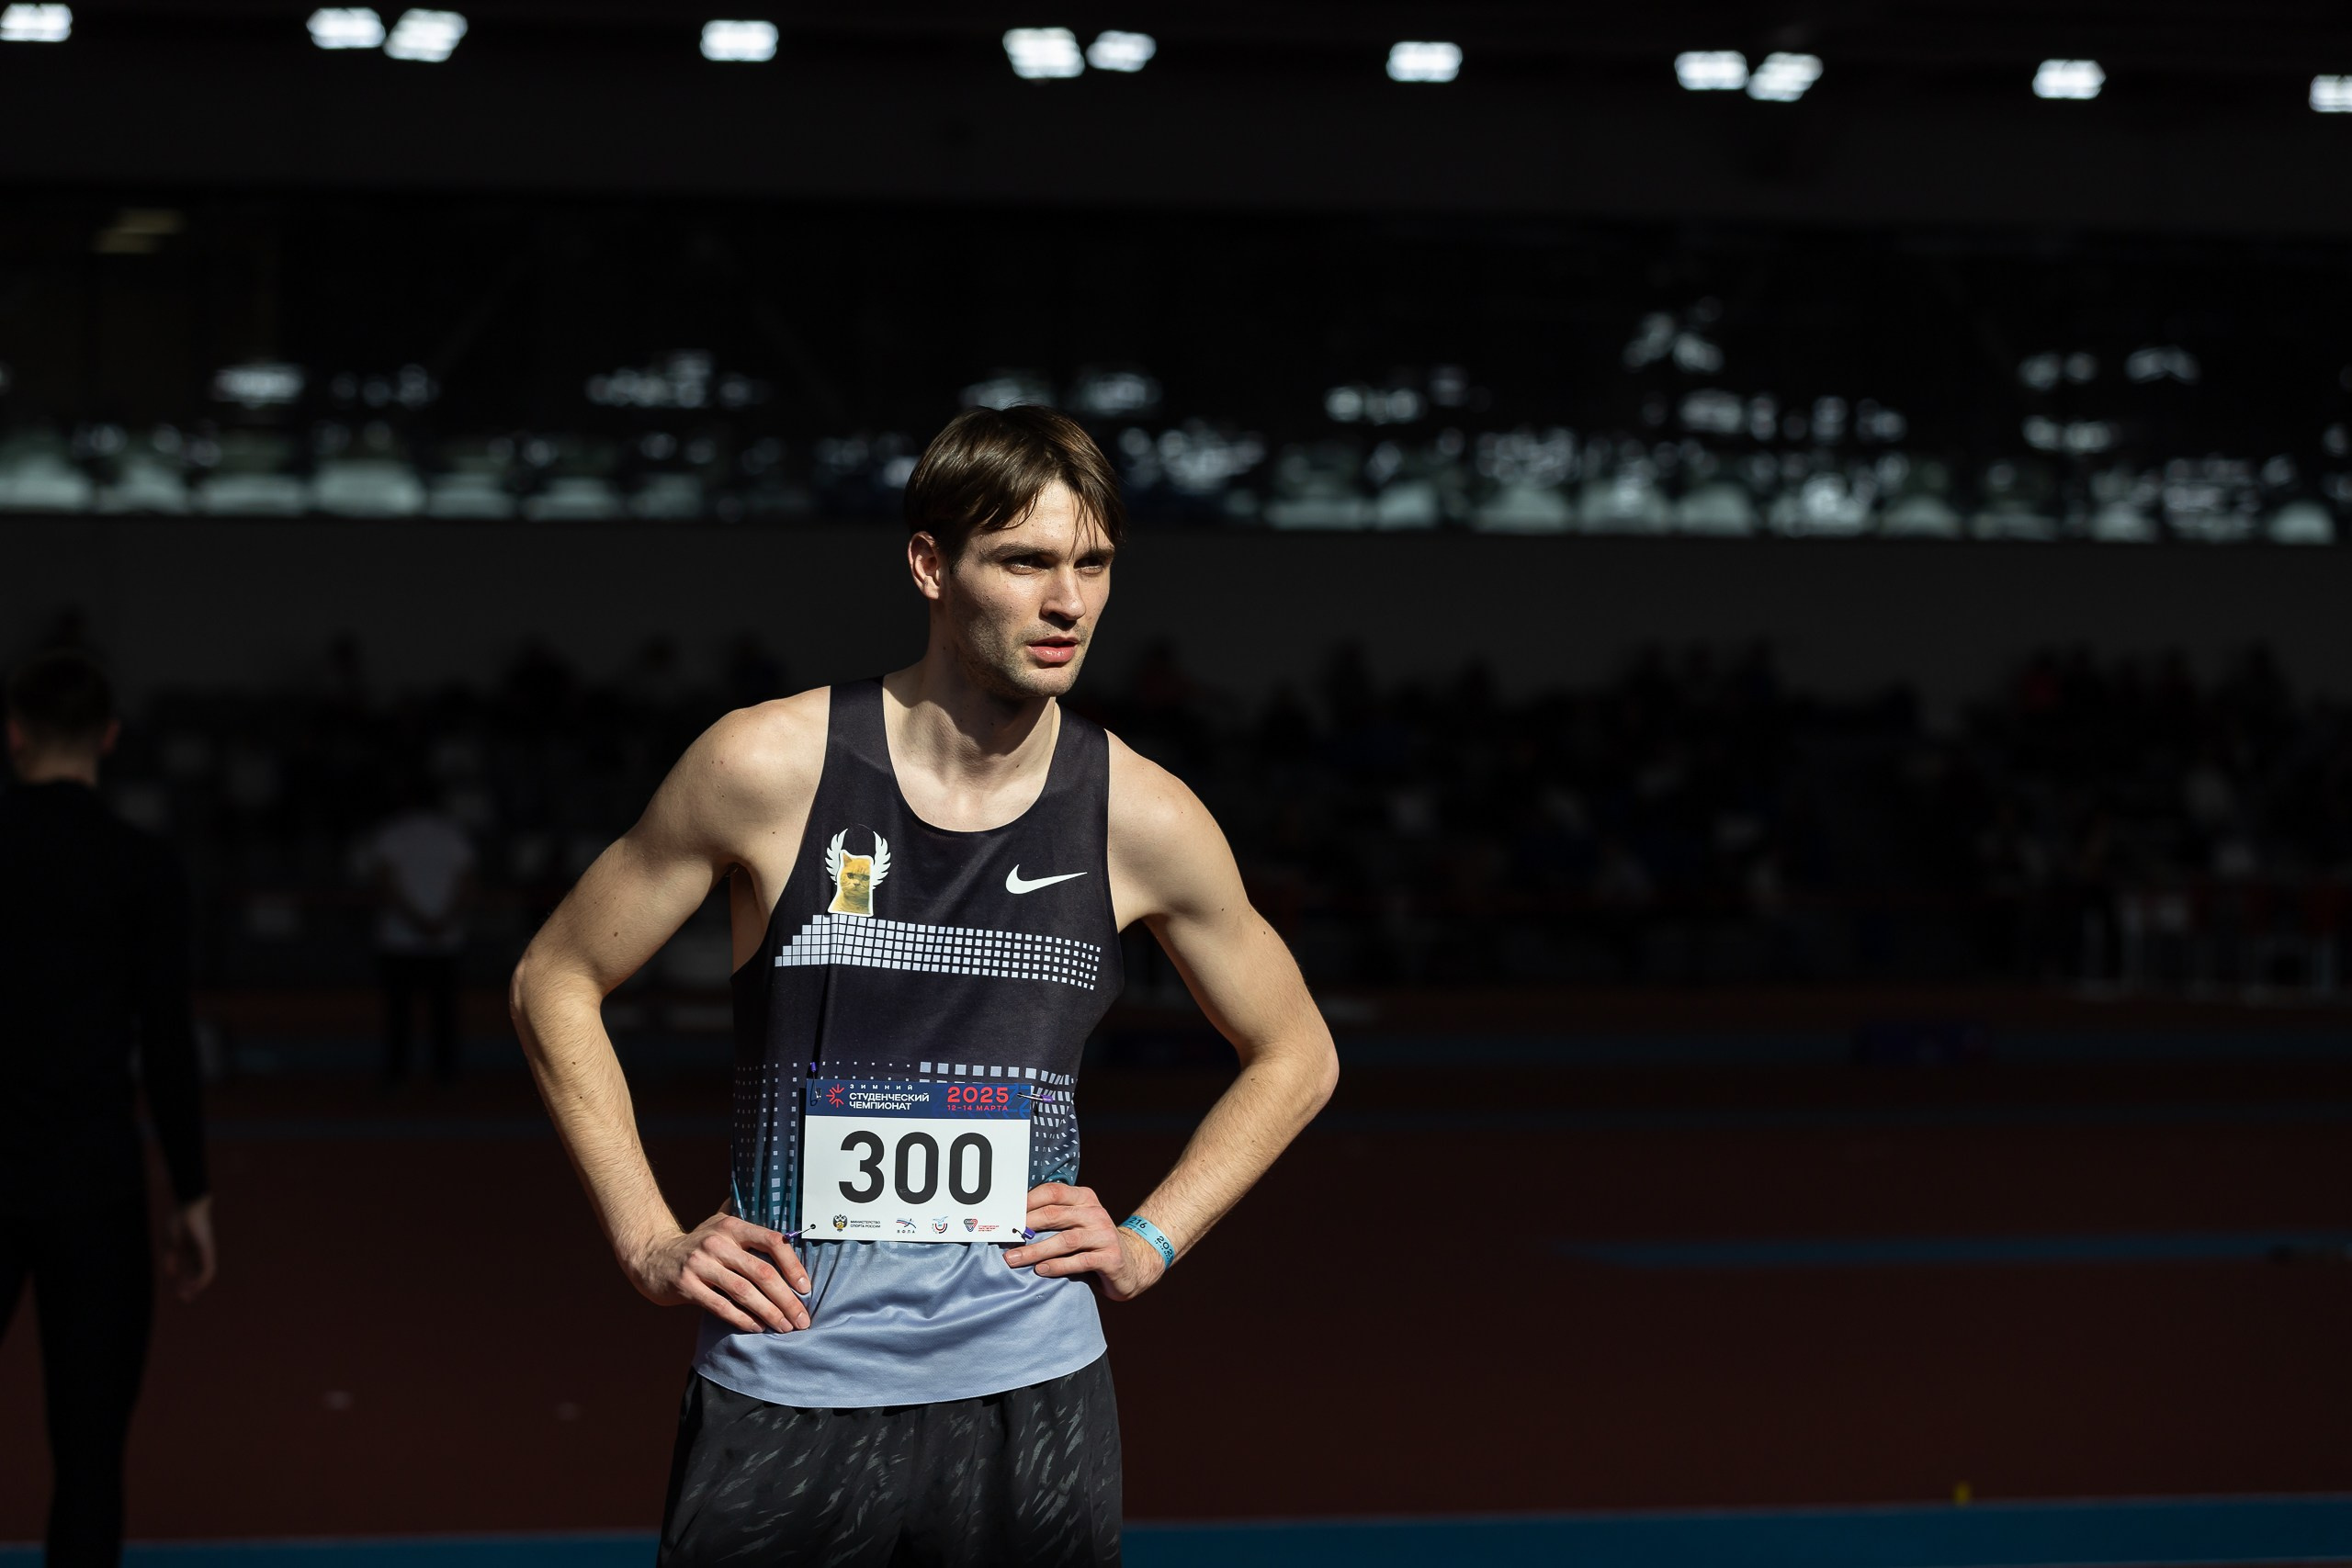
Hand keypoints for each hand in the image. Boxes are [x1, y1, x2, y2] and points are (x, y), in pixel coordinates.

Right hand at [165, 1195, 216, 1300]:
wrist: (188, 1204)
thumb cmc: (179, 1220)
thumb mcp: (171, 1244)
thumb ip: (171, 1259)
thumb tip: (171, 1274)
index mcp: (191, 1251)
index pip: (191, 1271)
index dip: (185, 1283)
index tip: (178, 1295)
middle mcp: (200, 1253)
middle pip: (199, 1275)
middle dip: (192, 1288)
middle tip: (184, 1300)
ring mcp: (205, 1251)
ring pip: (206, 1274)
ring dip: (197, 1286)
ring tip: (187, 1296)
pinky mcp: (207, 1248)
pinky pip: (208, 1267)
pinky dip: (202, 1278)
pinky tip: (194, 1286)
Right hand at [628, 1211, 811, 1333]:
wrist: (652, 1256)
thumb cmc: (698, 1246)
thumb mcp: (721, 1228)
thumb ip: (750, 1231)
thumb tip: (794, 1234)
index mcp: (732, 1226)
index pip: (772, 1241)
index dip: (793, 1265)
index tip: (806, 1288)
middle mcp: (718, 1242)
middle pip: (762, 1272)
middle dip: (786, 1299)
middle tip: (802, 1319)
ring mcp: (700, 1263)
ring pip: (744, 1291)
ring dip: (769, 1312)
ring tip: (784, 1327)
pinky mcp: (686, 1285)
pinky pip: (720, 1306)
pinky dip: (742, 1319)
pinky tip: (757, 1328)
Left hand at [1004, 1183, 1165, 1301]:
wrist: (1132, 1263)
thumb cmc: (1093, 1243)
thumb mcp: (1076, 1223)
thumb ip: (1054, 1218)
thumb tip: (1012, 1222)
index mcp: (1084, 1198)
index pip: (1052, 1191)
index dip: (1026, 1201)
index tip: (1005, 1215)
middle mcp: (1095, 1213)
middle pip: (1054, 1215)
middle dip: (1024, 1227)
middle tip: (1003, 1239)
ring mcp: (1104, 1234)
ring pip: (1065, 1240)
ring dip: (1035, 1250)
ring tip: (1013, 1259)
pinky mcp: (1110, 1257)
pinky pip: (1080, 1261)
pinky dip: (1058, 1266)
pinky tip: (1041, 1270)